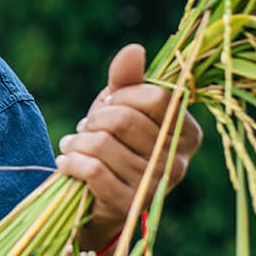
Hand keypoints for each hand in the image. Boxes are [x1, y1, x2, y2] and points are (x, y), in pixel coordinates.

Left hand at [55, 43, 201, 243]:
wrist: (96, 199)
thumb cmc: (114, 144)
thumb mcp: (120, 107)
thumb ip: (127, 79)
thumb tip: (135, 49)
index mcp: (188, 133)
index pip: (156, 97)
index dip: (123, 95)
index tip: (109, 103)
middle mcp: (179, 162)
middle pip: (125, 119)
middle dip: (95, 119)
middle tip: (86, 127)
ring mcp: (155, 187)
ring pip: (104, 144)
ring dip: (78, 142)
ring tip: (74, 145)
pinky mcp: (128, 206)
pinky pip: (92, 170)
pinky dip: (71, 161)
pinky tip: (67, 162)